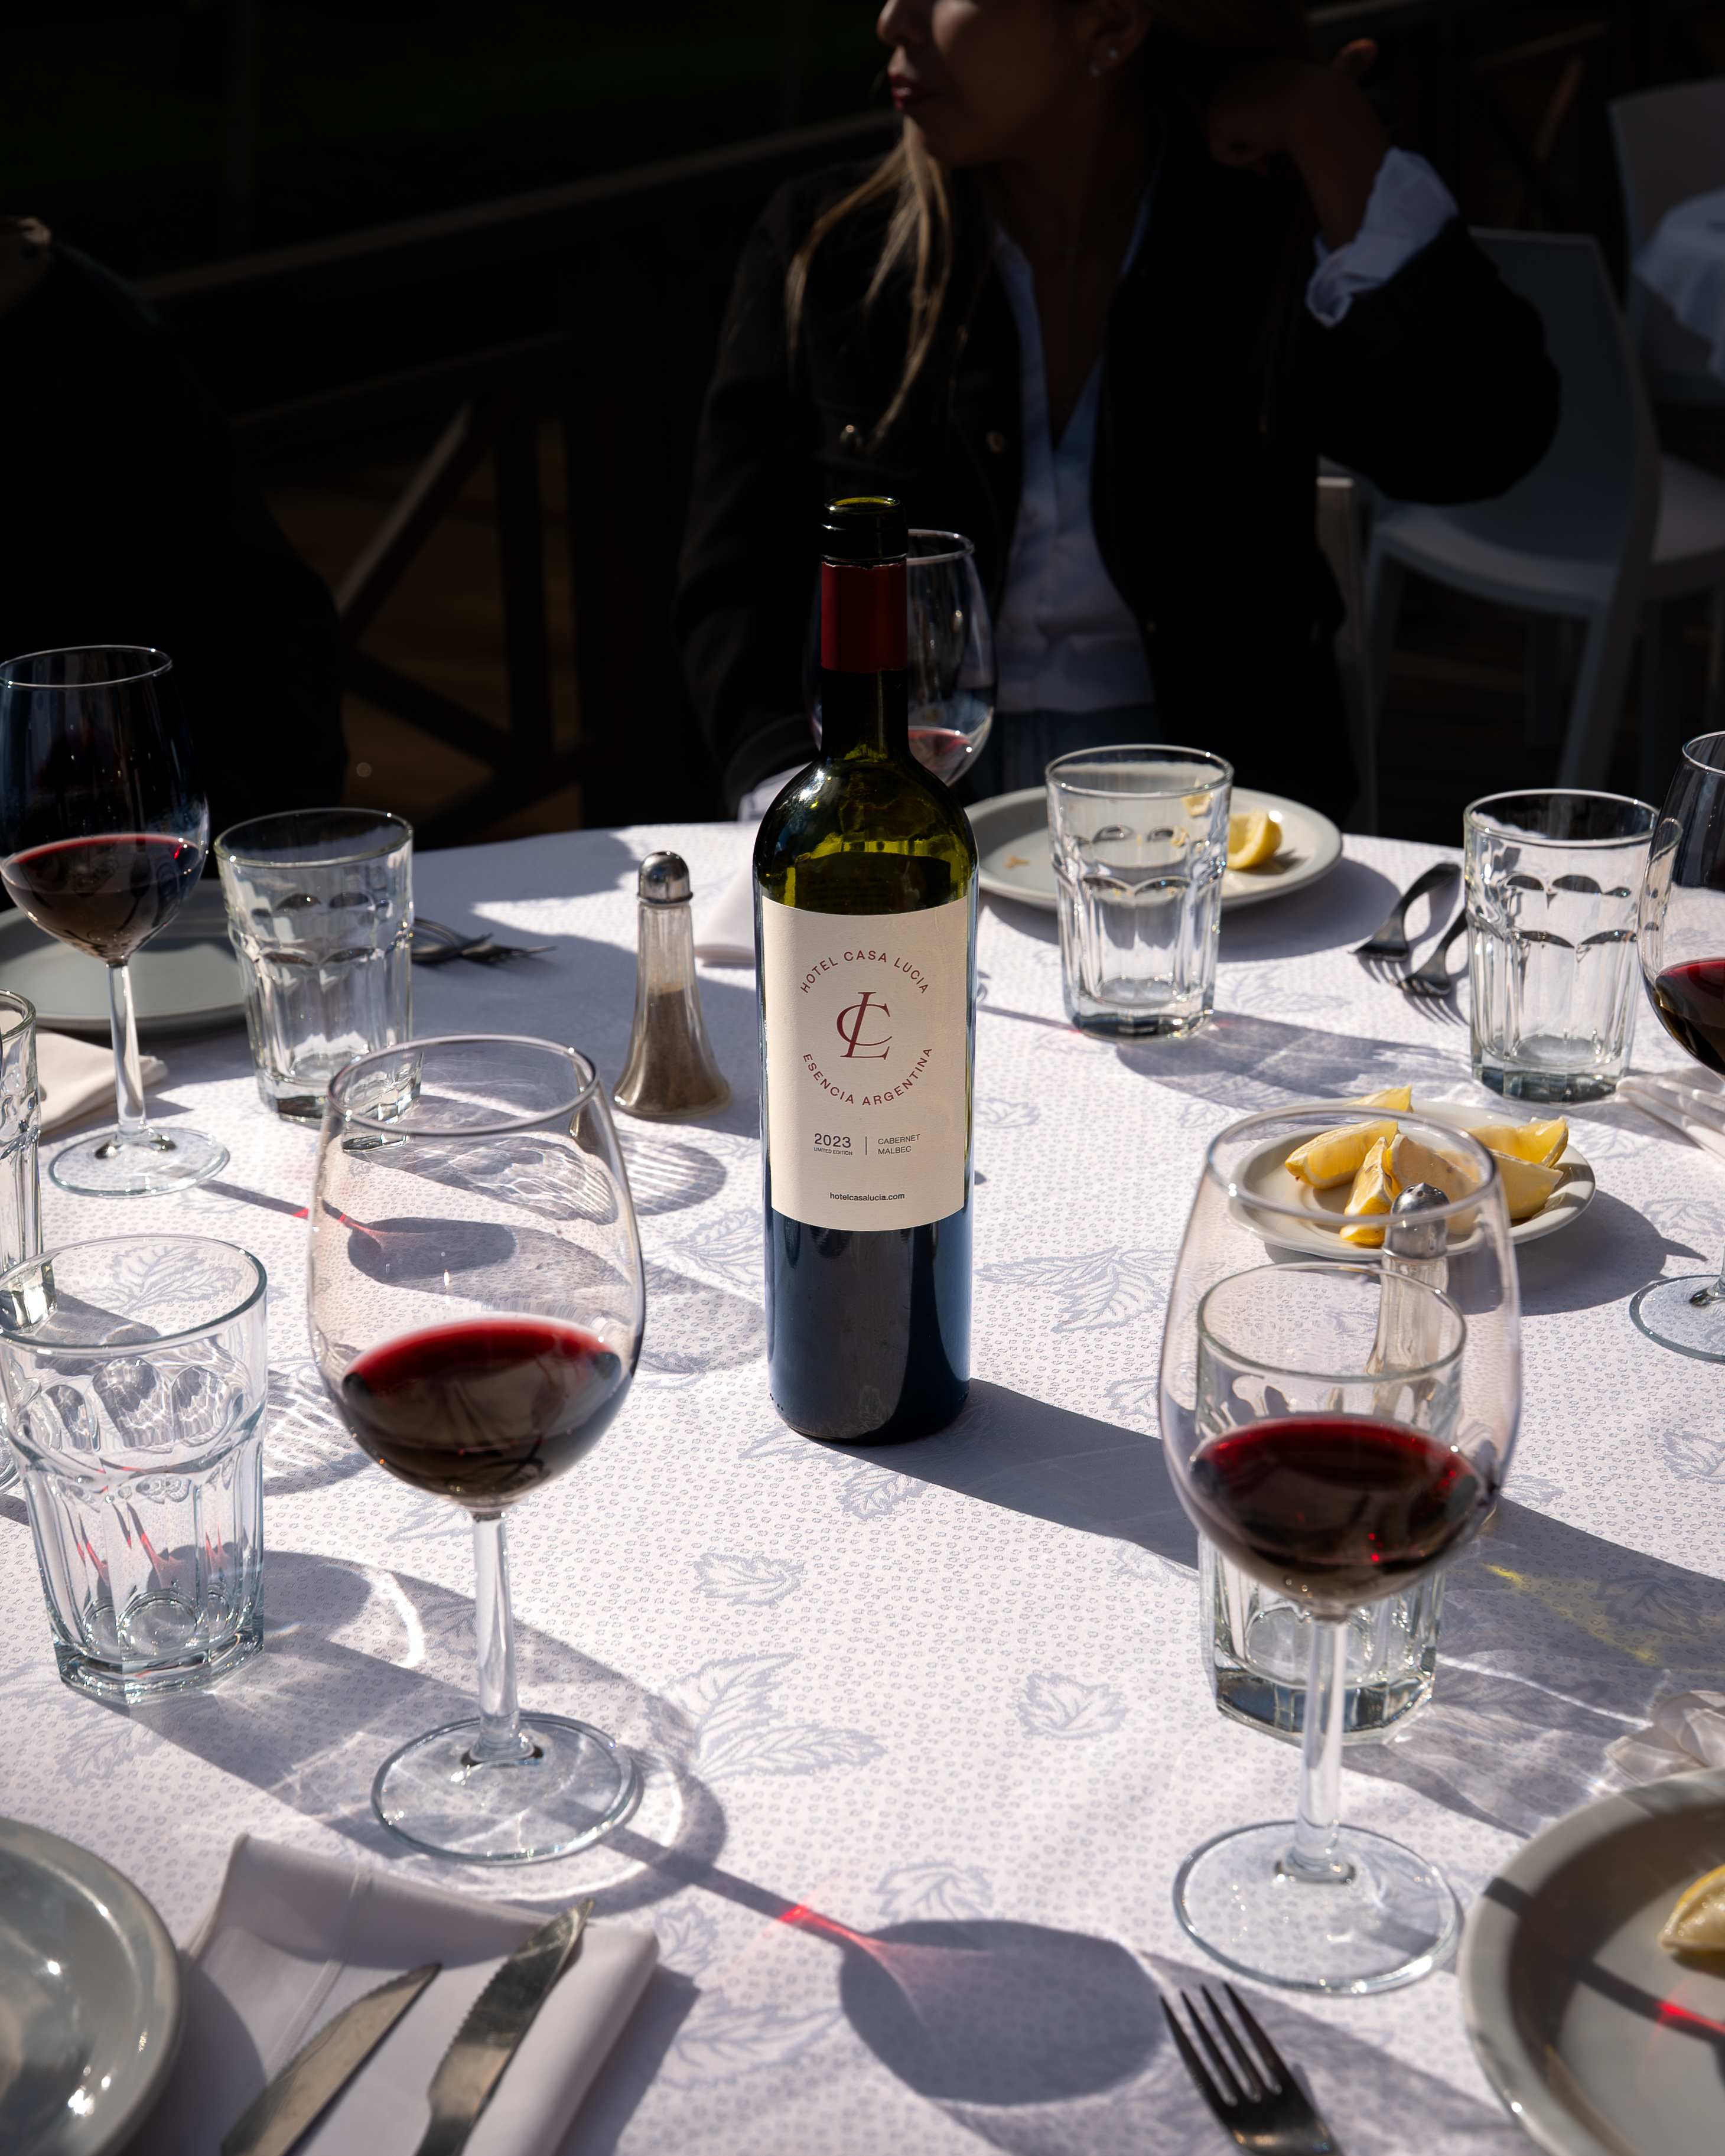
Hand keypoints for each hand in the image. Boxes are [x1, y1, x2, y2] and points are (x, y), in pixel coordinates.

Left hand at [1203, 41, 1388, 247]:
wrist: (1317, 111)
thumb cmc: (1333, 100)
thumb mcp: (1339, 76)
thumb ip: (1348, 65)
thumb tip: (1371, 47)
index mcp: (1267, 62)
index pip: (1254, 102)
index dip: (1265, 125)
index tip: (1283, 138)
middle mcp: (1241, 71)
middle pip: (1237, 124)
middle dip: (1255, 142)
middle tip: (1277, 152)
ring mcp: (1225, 93)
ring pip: (1231, 140)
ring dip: (1253, 151)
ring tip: (1276, 145)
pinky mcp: (1216, 116)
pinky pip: (1221, 155)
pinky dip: (1243, 161)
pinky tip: (1264, 149)